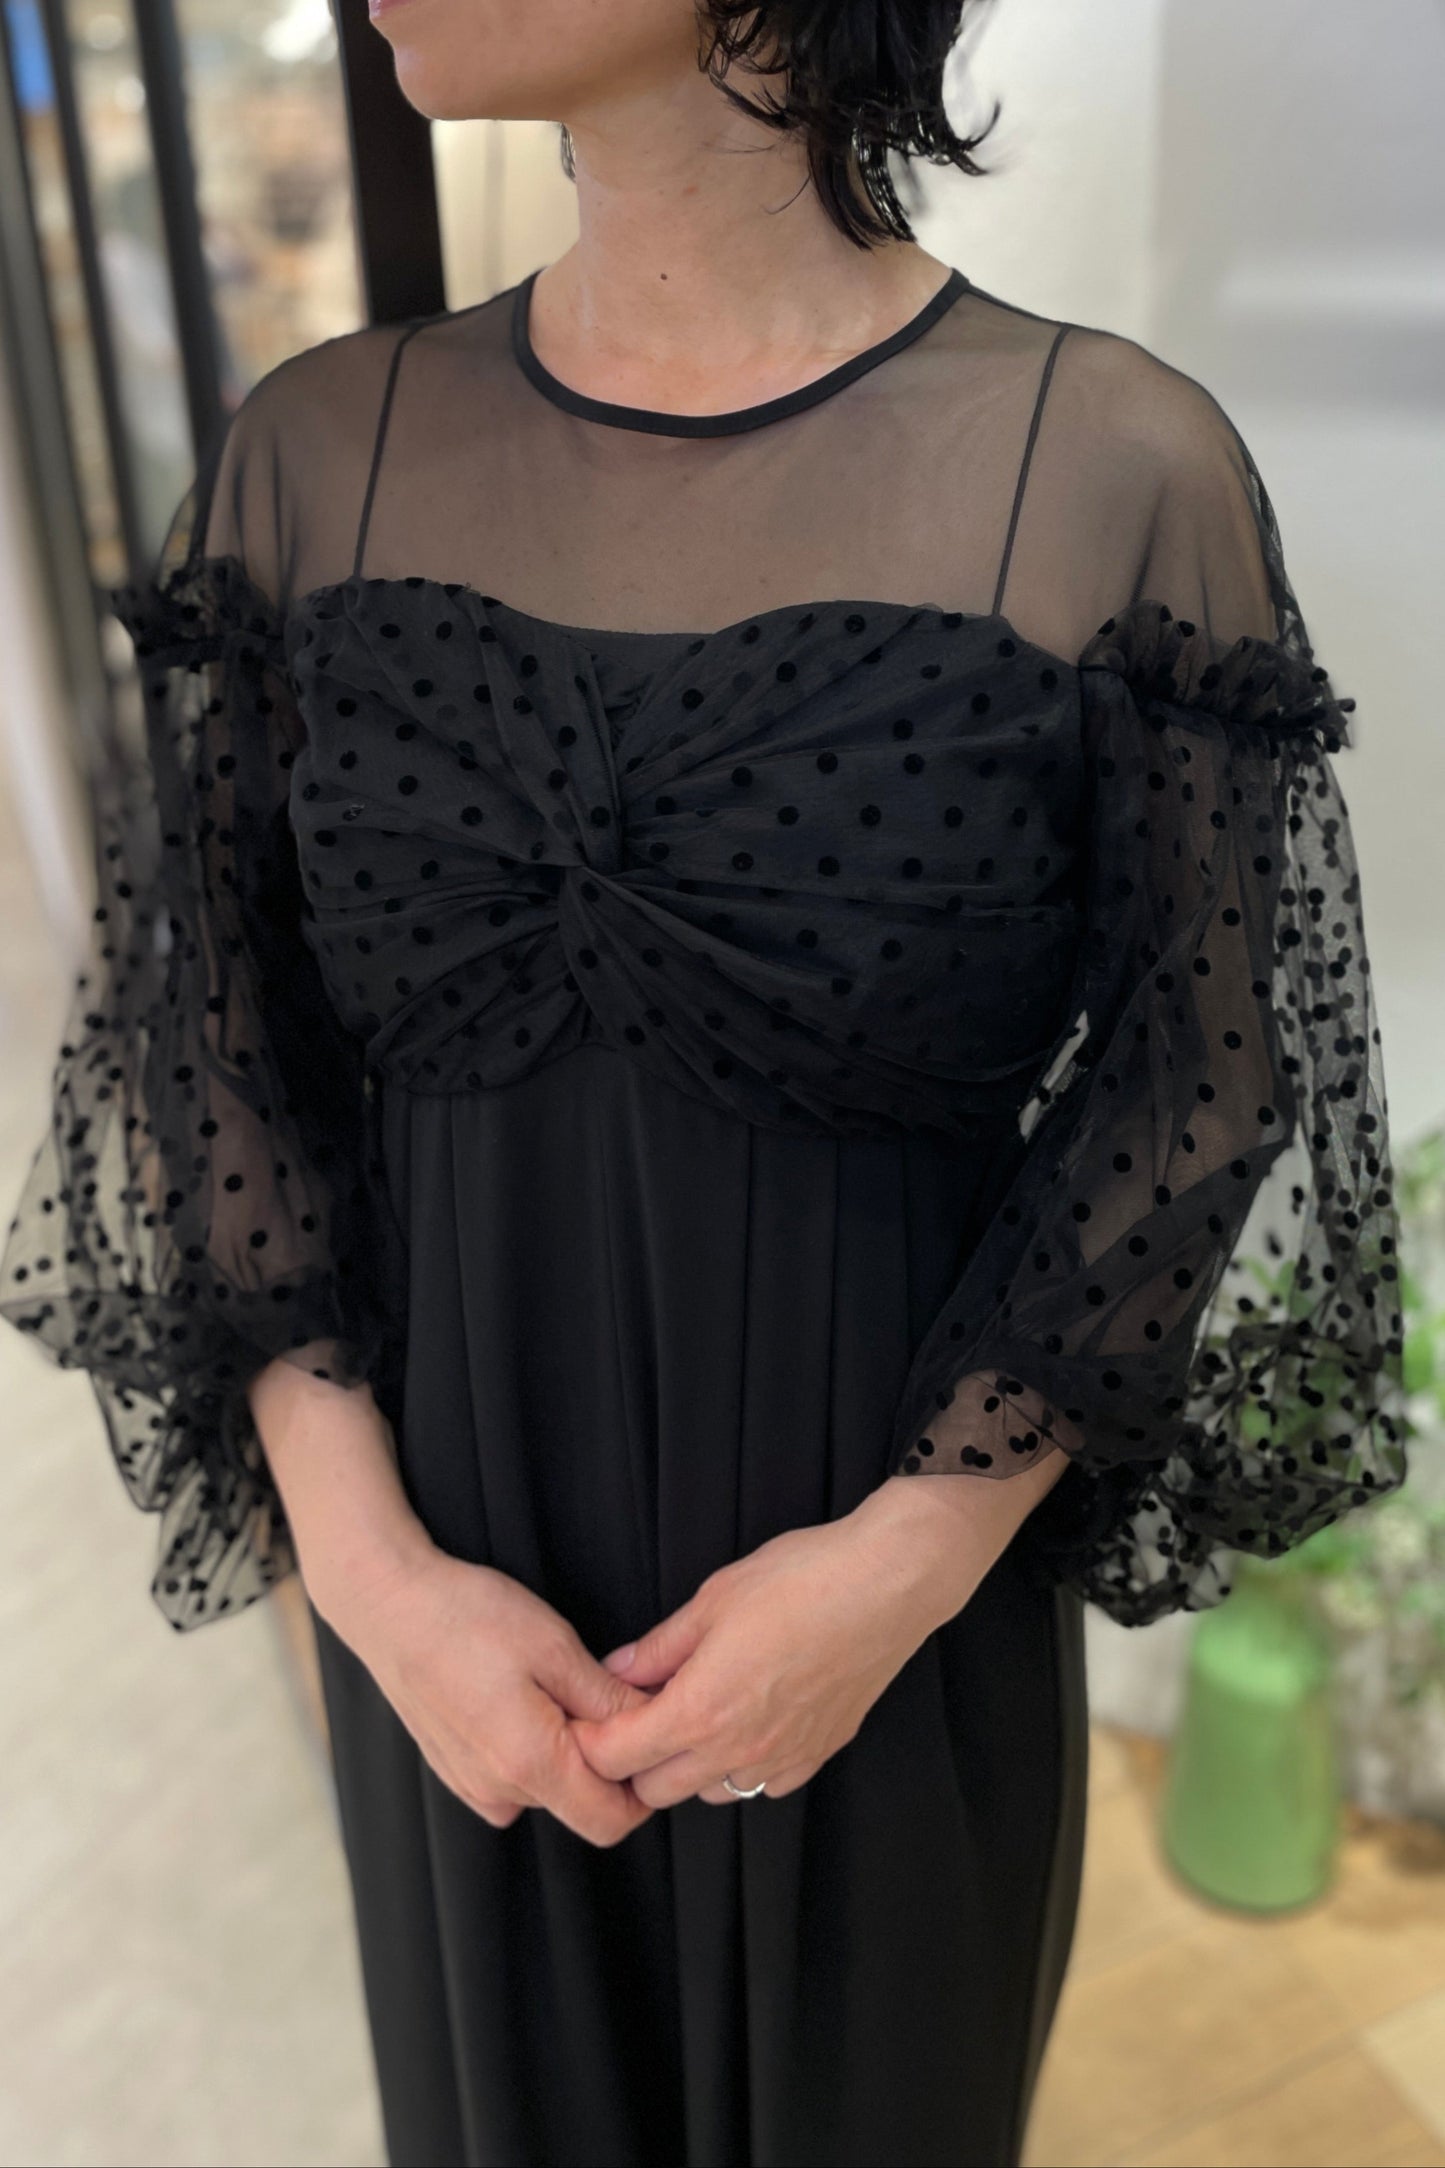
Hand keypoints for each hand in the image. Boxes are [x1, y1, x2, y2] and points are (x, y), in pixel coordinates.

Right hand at [248, 1353, 656, 1847]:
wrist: (387, 1604)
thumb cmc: (469, 1616)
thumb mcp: (555, 1646)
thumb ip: (607, 1701)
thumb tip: (655, 1726)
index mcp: (529, 1764)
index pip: (611, 1820)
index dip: (642, 1784)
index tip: (648, 1732)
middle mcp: (497, 1790)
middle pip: (580, 1803)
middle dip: (603, 1760)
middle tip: (600, 1692)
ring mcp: (470, 1784)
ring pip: (546, 1789)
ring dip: (563, 1752)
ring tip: (552, 1684)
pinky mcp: (453, 1770)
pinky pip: (511, 1778)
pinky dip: (529, 1749)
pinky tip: (516, 1695)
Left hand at [569, 1506, 962, 1809]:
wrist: (886, 1584)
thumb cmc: (801, 1581)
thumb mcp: (712, 1600)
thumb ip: (659, 1647)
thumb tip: (616, 1671)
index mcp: (700, 1710)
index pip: (617, 1757)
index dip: (593, 1740)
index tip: (591, 1718)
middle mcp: (738, 1750)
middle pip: (656, 1790)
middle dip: (635, 1761)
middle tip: (641, 1713)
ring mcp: (782, 1758)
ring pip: (710, 1793)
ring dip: (690, 1766)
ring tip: (698, 1713)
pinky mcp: (818, 1754)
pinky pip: (765, 1784)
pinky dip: (744, 1765)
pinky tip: (750, 1720)